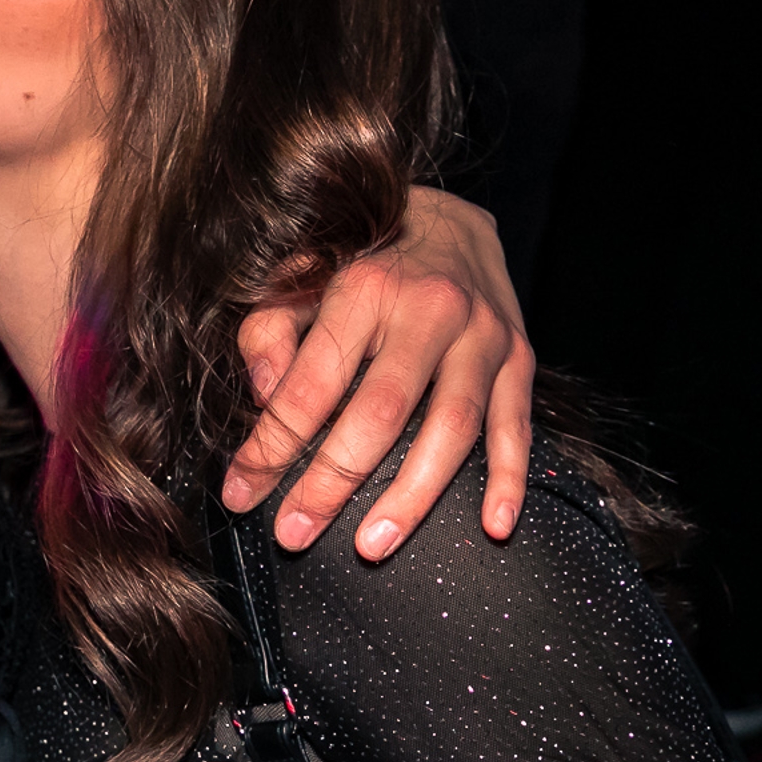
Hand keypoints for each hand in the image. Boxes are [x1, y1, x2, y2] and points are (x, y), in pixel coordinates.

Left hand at [223, 188, 532, 556]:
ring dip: (413, 495)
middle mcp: (429, 308)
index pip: (311, 384)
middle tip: (295, 533)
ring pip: (452, 427)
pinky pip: (517, 426)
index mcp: (363, 289)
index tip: (241, 493)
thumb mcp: (297, 275)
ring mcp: (482, 334)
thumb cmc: (356, 261)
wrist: (446, 216)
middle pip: (380, 413)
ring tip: (372, 545)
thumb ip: (270, 331)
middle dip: (332, 481)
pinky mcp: (519, 355)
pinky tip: (493, 526)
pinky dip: (509, 478)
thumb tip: (267, 396)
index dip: (272, 445)